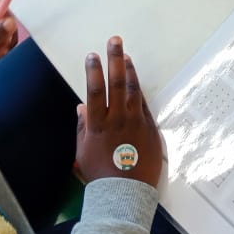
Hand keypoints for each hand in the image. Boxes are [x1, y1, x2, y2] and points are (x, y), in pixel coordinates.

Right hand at [72, 37, 162, 187]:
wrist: (125, 192)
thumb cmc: (100, 173)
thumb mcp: (83, 150)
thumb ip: (83, 127)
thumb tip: (82, 106)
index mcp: (98, 125)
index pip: (95, 91)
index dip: (93, 71)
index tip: (92, 55)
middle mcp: (118, 120)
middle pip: (117, 84)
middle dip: (115, 60)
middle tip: (115, 40)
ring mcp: (137, 124)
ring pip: (134, 91)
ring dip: (130, 71)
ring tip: (127, 56)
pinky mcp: (151, 130)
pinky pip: (144, 107)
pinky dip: (139, 93)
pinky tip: (136, 82)